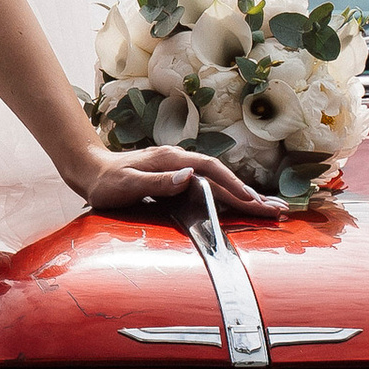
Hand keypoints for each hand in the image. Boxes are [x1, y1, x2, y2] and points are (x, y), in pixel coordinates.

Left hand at [77, 142, 279, 216]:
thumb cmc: (106, 182)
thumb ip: (156, 182)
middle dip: (250, 193)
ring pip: (220, 181)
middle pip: (222, 175)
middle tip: (277, 209)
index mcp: (171, 159)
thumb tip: (188, 176)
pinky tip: (242, 205)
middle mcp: (180, 160)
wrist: (91, 171)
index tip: (252, 202)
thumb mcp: (126, 184)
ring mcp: (181, 168)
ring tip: (270, 209)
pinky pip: (211, 186)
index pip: (211, 171)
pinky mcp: (179, 177)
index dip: (232, 186)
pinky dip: (230, 196)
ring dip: (245, 196)